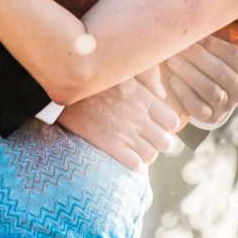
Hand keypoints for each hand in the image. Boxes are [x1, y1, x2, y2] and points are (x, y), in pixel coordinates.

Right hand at [54, 77, 185, 171]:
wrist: (65, 90)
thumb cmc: (96, 80)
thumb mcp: (125, 70)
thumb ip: (147, 79)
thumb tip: (162, 95)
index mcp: (144, 98)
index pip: (172, 122)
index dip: (167, 127)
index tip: (157, 126)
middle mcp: (138, 117)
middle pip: (165, 142)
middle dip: (158, 144)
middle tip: (147, 141)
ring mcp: (125, 132)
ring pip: (150, 155)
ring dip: (146, 155)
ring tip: (137, 150)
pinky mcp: (109, 144)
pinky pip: (134, 165)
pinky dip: (135, 166)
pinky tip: (129, 160)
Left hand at [160, 28, 237, 129]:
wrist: (218, 89)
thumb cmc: (225, 59)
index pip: (235, 55)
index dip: (215, 45)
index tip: (197, 36)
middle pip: (220, 72)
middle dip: (197, 57)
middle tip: (180, 47)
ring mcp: (227, 105)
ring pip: (209, 90)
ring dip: (189, 73)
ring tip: (172, 61)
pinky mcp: (211, 117)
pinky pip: (197, 107)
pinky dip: (184, 93)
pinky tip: (173, 80)